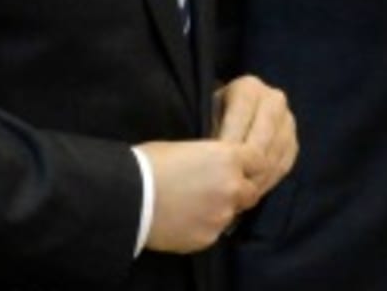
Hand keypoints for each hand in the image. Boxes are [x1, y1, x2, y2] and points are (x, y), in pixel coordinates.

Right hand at [137, 139, 262, 253]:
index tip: (238, 165)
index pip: (259, 161)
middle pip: (251, 191)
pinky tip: (182, 217)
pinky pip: (213, 230)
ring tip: (192, 203)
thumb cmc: (147, 164)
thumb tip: (212, 166)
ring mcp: (222, 215)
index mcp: (227, 158)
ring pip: (231, 213)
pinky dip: (203, 224)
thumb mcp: (182, 148)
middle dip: (238, 189)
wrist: (128, 197)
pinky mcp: (209, 237)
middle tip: (214, 186)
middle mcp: (232, 187)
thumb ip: (208, 159)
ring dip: (219, 208)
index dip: (249, 163)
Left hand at [213, 74, 297, 196]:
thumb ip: (213, 128)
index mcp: (249, 88)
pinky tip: (252, 189)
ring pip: (273, 156)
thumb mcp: (209, 111)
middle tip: (227, 186)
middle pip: (260, 142)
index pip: (240, 122)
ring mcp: (288, 121)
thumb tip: (210, 157)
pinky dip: (268, 179)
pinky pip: (283, 165)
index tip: (215, 167)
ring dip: (256, 177)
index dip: (227, 147)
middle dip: (243, 166)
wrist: (238, 106)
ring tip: (237, 192)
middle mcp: (274, 101)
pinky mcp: (294, 141)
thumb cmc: (216, 110)